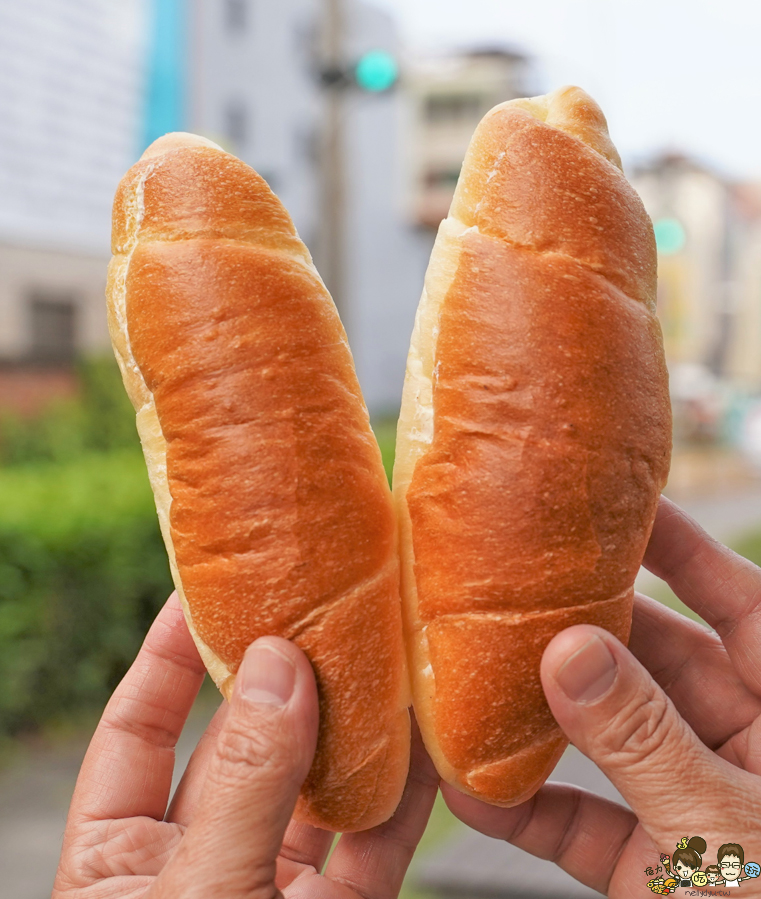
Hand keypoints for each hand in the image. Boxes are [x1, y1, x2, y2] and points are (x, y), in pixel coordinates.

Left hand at [53, 593, 436, 897]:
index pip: (141, 728)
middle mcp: (196, 864)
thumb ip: (238, 788)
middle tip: (326, 603)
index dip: (168, 652)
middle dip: (281, 676)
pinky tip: (425, 749)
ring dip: (353, 728)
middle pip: (239, 744)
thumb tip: (273, 664)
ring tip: (387, 657)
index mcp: (120, 862)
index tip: (209, 585)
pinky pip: (369, 846)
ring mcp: (268, 892)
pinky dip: (399, 799)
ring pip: (314, 789)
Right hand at [441, 496, 760, 894]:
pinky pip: (587, 820)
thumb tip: (569, 649)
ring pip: (608, 738)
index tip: (611, 504)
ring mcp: (692, 804)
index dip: (680, 546)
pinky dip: (534, 809)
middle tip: (510, 589)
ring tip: (469, 676)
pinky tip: (474, 789)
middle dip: (583, 629)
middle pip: (654, 660)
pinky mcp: (655, 865)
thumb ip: (646, 741)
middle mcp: (742, 747)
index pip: (739, 601)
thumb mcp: (727, 831)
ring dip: (541, 718)